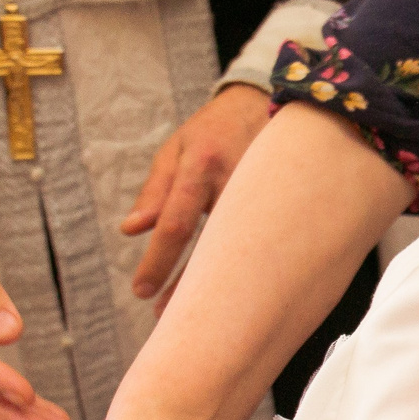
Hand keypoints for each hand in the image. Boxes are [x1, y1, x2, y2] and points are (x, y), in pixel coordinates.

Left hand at [123, 85, 271, 305]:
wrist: (270, 101)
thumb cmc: (214, 129)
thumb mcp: (176, 148)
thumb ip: (155, 189)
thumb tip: (132, 230)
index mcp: (203, 165)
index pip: (177, 224)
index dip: (158, 262)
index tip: (142, 291)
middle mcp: (238, 181)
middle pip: (212, 249)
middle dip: (188, 289)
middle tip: (166, 318)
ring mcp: (267, 192)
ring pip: (242, 252)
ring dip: (219, 286)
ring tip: (201, 314)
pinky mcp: (286, 201)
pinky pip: (265, 242)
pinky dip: (248, 269)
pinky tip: (240, 292)